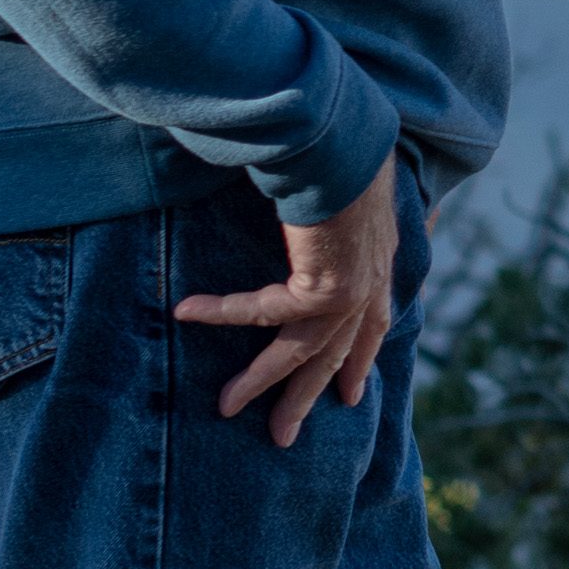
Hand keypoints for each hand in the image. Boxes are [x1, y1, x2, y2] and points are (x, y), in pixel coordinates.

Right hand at [176, 155, 400, 445]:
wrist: (347, 132)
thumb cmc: (341, 147)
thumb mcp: (346, 185)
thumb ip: (334, 209)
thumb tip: (319, 210)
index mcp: (382, 260)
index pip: (375, 321)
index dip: (362, 359)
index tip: (354, 394)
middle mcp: (373, 280)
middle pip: (336, 353)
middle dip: (306, 395)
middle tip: (284, 436)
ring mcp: (353, 290)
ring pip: (301, 352)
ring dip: (262, 381)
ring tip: (226, 406)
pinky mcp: (325, 288)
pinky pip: (263, 311)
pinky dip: (223, 311)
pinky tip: (186, 311)